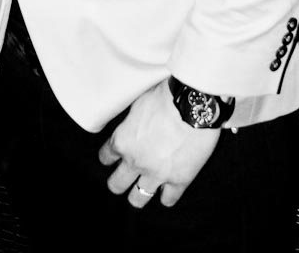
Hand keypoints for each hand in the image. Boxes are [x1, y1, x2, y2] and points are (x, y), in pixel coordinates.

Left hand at [98, 79, 219, 207]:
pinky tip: (168, 190)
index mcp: (122, 141)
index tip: (112, 157)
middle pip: (116, 184)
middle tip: (123, 179)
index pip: (106, 157)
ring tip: (142, 191)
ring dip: (138, 195)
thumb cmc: (165, 97)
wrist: (192, 105)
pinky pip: (168, 200)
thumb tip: (131, 126)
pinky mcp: (179, 180)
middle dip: (118, 182)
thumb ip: (130, 122)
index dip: (108, 157)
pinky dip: (167, 196)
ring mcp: (156, 174)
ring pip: (138, 198)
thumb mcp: (137, 104)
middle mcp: (135, 161)